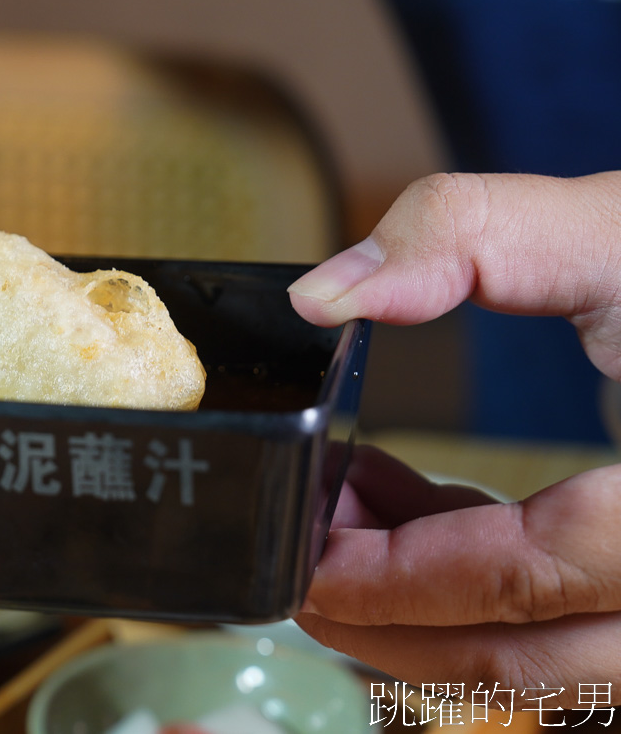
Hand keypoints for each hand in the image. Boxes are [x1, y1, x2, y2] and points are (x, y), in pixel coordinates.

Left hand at [287, 172, 620, 692]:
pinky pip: (572, 632)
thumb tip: (324, 293)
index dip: (388, 579)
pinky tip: (419, 514)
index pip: (520, 581)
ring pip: (545, 663)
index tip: (301, 549)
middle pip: (520, 658)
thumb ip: (466, 234)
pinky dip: (485, 592)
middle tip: (302, 543)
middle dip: (384, 617)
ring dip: (427, 608)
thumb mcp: (615, 226)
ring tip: (347, 511)